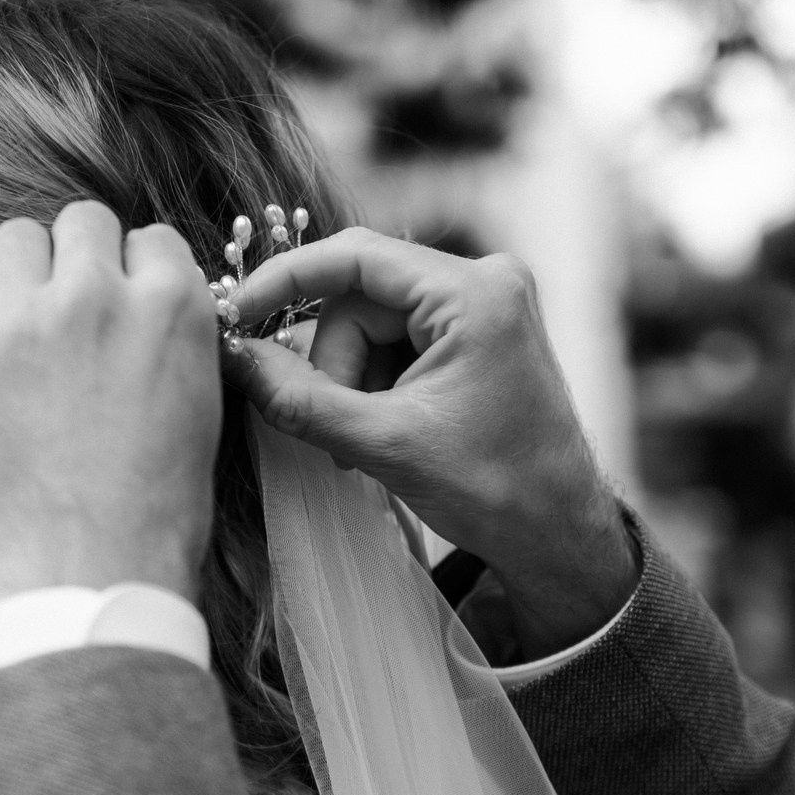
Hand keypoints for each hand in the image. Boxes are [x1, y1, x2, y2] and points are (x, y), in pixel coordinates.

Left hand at [0, 202, 221, 605]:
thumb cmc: (158, 512)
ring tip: (24, 328)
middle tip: (72, 307)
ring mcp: (23, 322)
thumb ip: (173, 341)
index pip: (151, 238)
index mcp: (172, 307)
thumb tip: (147, 317)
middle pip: (82, 220)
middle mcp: (97, 296)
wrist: (88, 573)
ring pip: (14, 239)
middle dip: (79, 256)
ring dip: (22, 275)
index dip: (137, 273)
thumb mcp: (201, 408)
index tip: (126, 304)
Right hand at [227, 228, 636, 658]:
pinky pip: (399, 339)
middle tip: (339, 431)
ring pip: (373, 324)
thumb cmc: (495, 492)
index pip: (356, 257)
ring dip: (355, 381)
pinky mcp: (479, 333)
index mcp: (474, 294)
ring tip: (369, 443)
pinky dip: (378, 383)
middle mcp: (485, 282)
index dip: (287, 281)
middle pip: (360, 299)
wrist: (560, 536)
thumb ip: (301, 398)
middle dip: (336, 364)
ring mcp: (485, 306)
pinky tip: (388, 429)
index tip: (237, 313)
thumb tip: (235, 359)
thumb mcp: (383, 444)